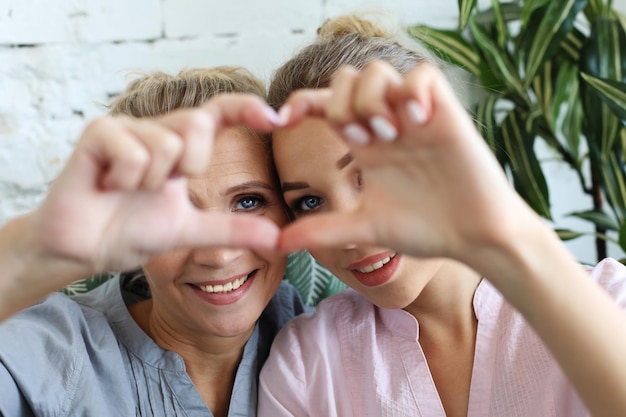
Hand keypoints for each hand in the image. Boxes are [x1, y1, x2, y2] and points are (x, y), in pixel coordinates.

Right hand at [30, 94, 280, 273]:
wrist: (85, 249)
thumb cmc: (131, 232)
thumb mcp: (191, 231)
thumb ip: (232, 230)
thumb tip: (278, 239)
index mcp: (181, 147)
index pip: (218, 114)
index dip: (246, 108)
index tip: (276, 117)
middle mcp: (157, 130)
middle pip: (198, 123)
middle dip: (188, 165)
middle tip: (158, 187)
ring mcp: (127, 128)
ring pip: (167, 144)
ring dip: (151, 182)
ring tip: (126, 191)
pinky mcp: (99, 132)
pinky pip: (135, 152)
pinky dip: (126, 180)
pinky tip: (108, 186)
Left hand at [277, 62, 536, 265]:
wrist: (474, 237)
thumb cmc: (426, 230)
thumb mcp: (366, 228)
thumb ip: (323, 231)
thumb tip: (277, 243)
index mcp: (364, 145)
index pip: (325, 107)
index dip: (300, 103)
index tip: (282, 121)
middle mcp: (386, 124)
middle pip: (346, 79)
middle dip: (341, 104)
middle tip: (361, 141)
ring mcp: (416, 117)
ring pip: (378, 71)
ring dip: (373, 99)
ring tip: (390, 135)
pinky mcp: (447, 113)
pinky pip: (423, 75)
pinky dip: (413, 91)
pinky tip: (418, 122)